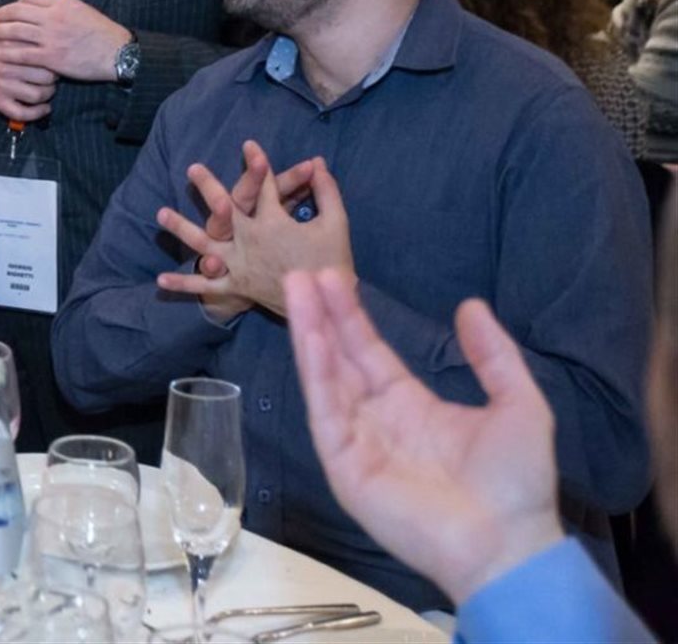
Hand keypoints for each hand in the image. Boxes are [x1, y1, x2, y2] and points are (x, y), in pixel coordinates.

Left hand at [0, 0, 131, 82]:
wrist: (116, 52)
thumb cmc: (100, 32)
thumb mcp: (81, 9)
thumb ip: (60, 6)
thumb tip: (42, 5)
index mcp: (62, 1)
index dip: (17, 2)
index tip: (11, 10)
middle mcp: (53, 16)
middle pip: (16, 11)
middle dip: (0, 15)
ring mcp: (51, 37)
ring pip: (15, 31)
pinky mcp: (51, 56)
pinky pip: (22, 54)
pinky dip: (8, 53)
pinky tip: (0, 55)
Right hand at [0, 21, 58, 120]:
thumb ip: (19, 25)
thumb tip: (43, 25)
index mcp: (10, 47)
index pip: (43, 54)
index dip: (54, 58)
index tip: (54, 59)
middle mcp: (7, 67)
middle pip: (45, 76)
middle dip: (54, 77)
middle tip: (54, 76)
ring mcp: (1, 85)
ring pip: (36, 95)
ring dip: (48, 94)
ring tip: (48, 90)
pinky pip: (21, 113)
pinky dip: (37, 113)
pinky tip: (43, 108)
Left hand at [155, 149, 354, 318]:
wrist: (327, 305)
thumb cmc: (332, 263)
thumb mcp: (336, 224)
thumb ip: (326, 191)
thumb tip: (318, 162)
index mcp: (274, 224)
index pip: (266, 187)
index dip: (258, 165)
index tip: (248, 145)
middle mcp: (250, 241)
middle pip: (225, 209)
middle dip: (209, 187)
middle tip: (193, 168)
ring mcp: (239, 264)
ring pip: (205, 243)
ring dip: (181, 227)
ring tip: (160, 213)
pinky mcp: (236, 286)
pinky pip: (207, 286)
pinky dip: (184, 284)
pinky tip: (160, 280)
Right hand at [285, 268, 562, 605]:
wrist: (507, 543)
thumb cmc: (515, 482)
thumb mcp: (518, 405)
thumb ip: (494, 356)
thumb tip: (470, 306)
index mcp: (412, 407)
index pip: (370, 353)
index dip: (351, 316)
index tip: (332, 278)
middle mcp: (378, 420)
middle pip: (340, 358)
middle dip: (321, 316)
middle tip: (300, 273)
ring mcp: (357, 443)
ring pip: (326, 378)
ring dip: (310, 333)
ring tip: (297, 290)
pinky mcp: (344, 466)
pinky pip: (326, 411)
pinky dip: (316, 372)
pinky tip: (312, 337)